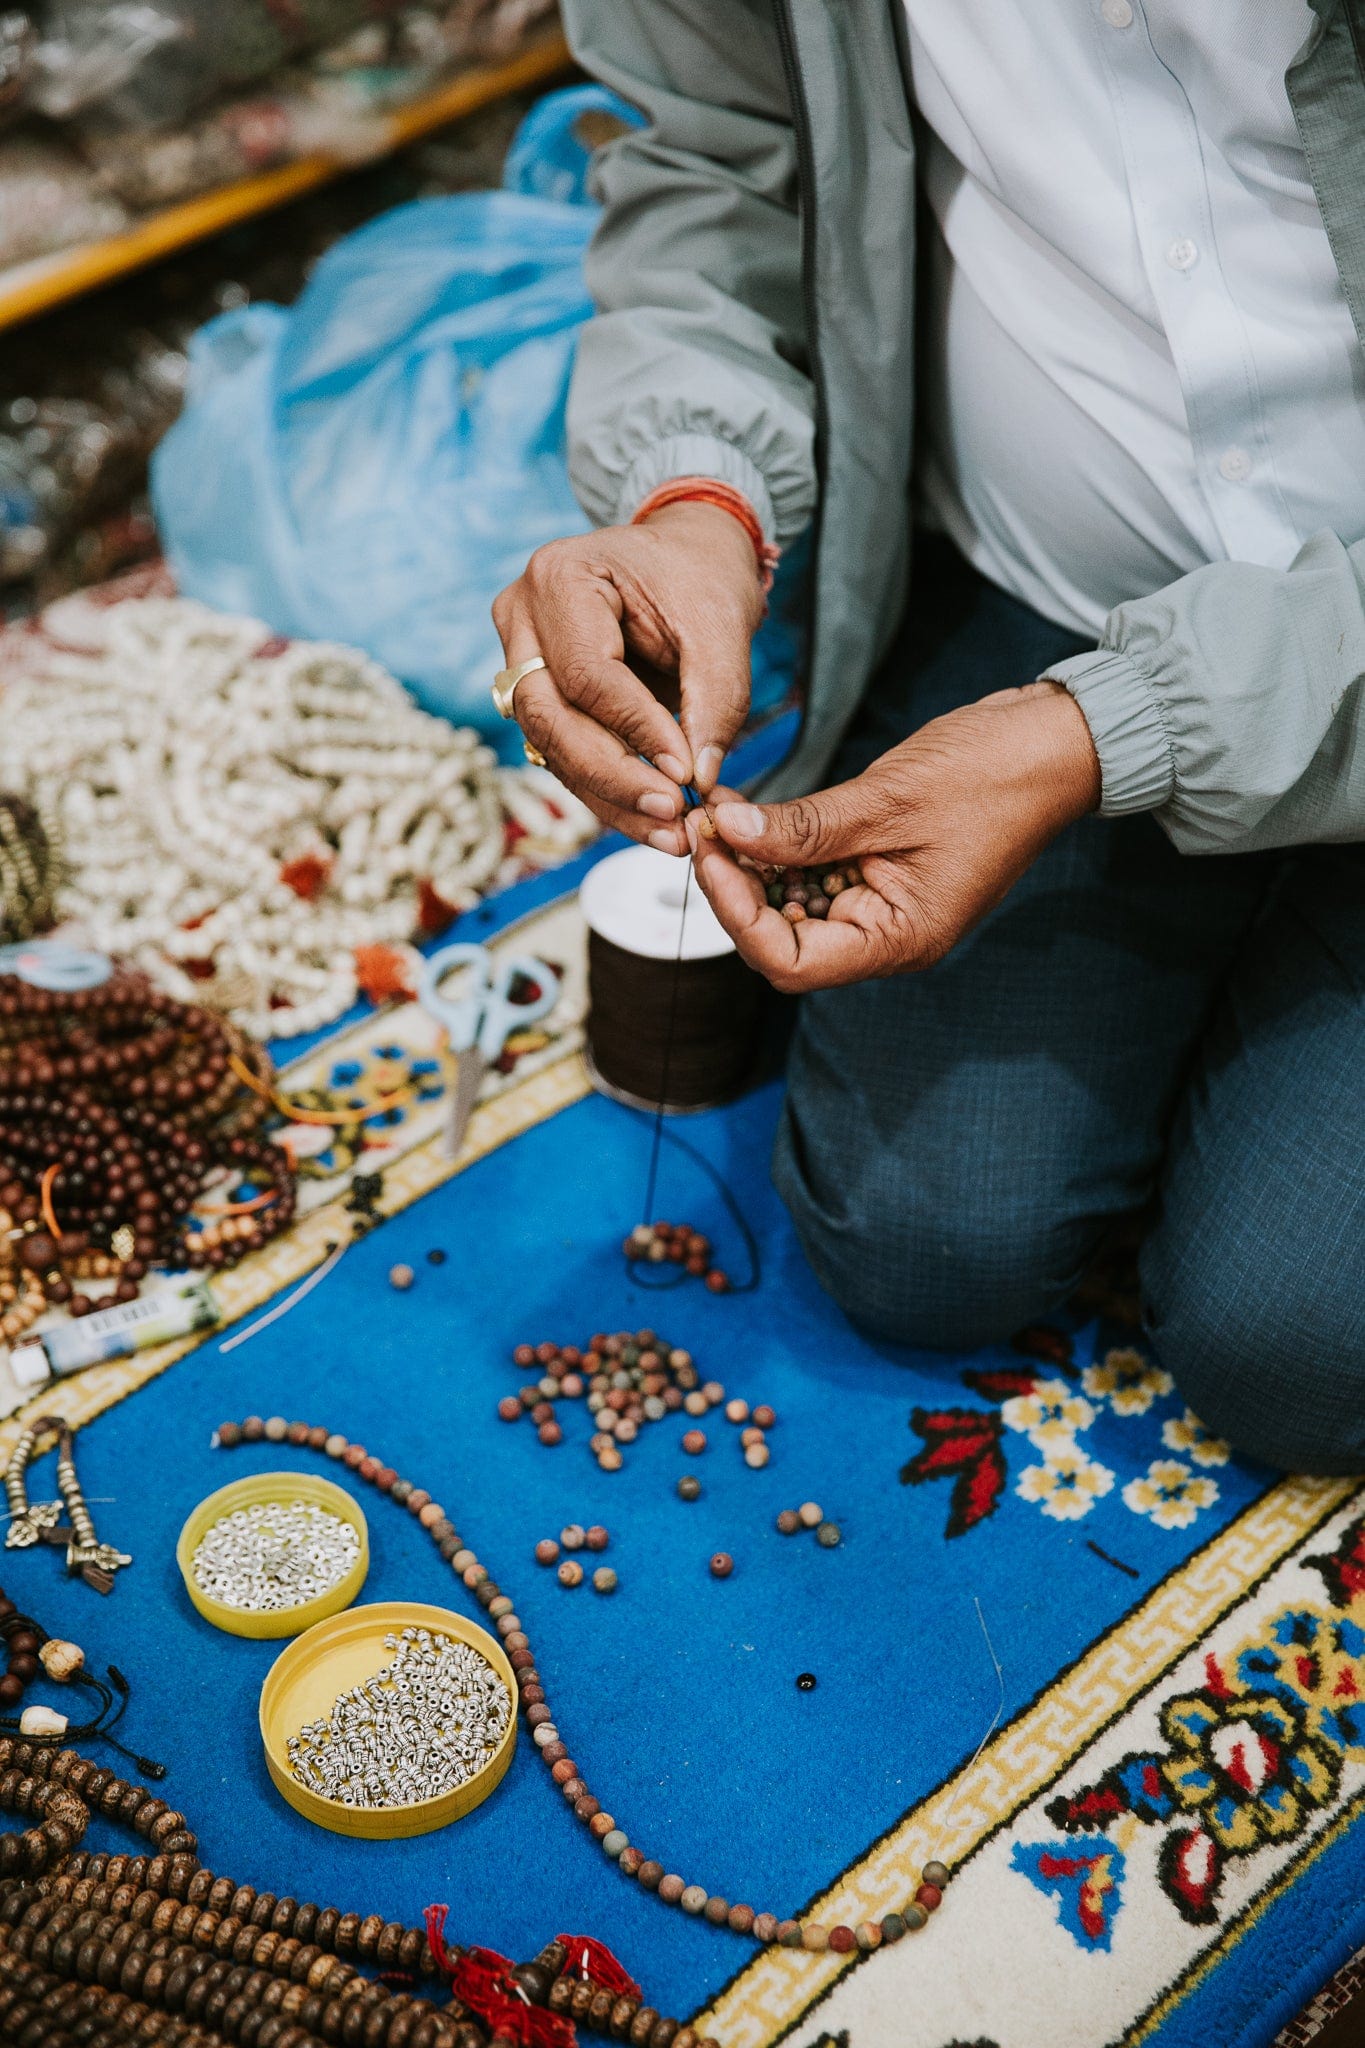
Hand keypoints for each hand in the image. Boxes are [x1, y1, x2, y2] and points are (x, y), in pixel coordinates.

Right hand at [492, 501, 765, 853]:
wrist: (686, 555)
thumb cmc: (701, 572)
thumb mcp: (724, 621)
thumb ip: (717, 697)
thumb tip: (700, 778)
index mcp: (560, 576)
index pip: (586, 674)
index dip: (636, 731)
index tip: (687, 775)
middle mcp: (522, 616)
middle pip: (551, 717)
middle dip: (613, 777)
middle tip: (672, 817)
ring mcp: (520, 656)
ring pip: (551, 746)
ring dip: (610, 797)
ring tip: (669, 833)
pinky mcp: (538, 693)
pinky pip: (565, 752)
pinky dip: (609, 791)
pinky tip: (651, 820)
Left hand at [688, 682, 1100, 990]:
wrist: (1053, 742)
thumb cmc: (993, 773)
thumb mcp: (888, 798)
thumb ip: (805, 826)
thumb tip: (726, 833)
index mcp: (900, 939)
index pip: (791, 962)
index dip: (738, 914)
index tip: (709, 852)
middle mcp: (887, 934)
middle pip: (782, 940)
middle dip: (736, 886)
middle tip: (702, 824)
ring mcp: (883, 903)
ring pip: (792, 905)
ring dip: (751, 864)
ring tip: (719, 810)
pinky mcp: (879, 870)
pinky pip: (814, 874)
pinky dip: (779, 847)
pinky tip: (750, 810)